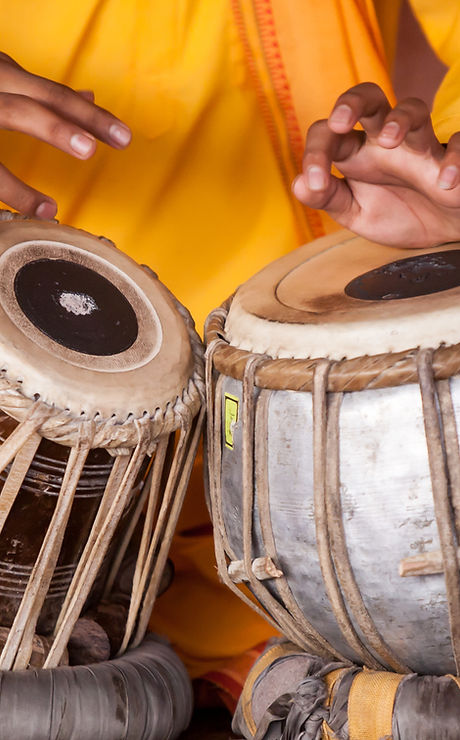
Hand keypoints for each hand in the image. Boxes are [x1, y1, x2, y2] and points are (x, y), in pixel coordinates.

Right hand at [0, 52, 131, 218]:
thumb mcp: (0, 80)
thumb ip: (37, 91)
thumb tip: (88, 98)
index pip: (51, 93)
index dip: (89, 115)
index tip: (125, 137)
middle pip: (30, 102)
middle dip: (70, 122)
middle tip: (108, 145)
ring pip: (1, 122)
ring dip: (20, 161)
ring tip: (52, 205)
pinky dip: (3, 193)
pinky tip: (25, 214)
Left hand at [292, 82, 459, 247]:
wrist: (442, 232)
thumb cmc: (399, 214)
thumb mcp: (358, 214)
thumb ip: (329, 199)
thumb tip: (298, 184)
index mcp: (357, 154)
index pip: (327, 135)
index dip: (314, 154)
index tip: (315, 183)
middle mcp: (385, 142)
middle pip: (369, 99)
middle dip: (352, 102)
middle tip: (340, 122)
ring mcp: (421, 146)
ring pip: (413, 109)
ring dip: (400, 118)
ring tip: (389, 139)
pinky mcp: (451, 157)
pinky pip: (457, 143)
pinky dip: (453, 159)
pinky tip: (445, 182)